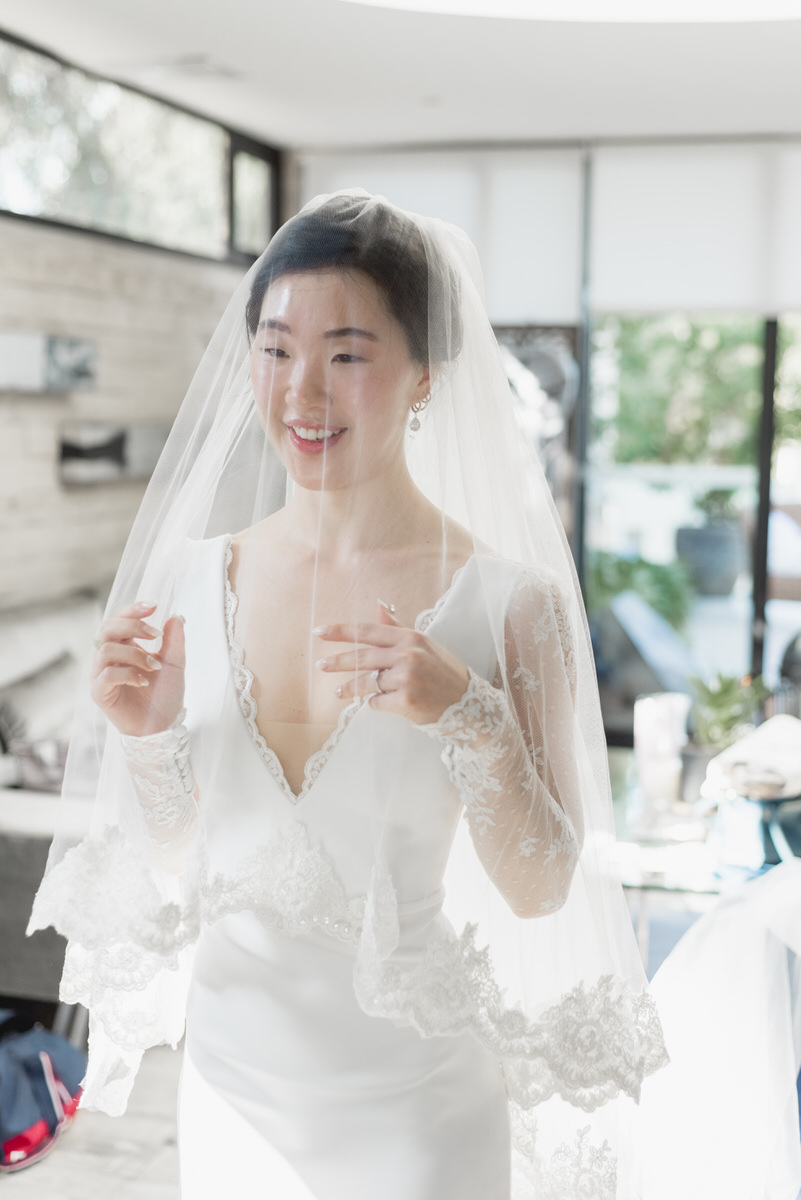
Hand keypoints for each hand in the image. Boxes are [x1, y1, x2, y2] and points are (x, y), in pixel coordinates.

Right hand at [91, 602, 185, 736]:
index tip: (154, 606)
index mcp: (125, 646)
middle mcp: (109, 658)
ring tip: (154, 666)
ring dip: (135, 653)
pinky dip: (128, 673)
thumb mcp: (175, 663)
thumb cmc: (164, 695)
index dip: (133, 609)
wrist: (162, 726)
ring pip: (106, 649)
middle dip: (132, 625)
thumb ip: (175, 640)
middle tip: (155, 634)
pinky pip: (106, 674)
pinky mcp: (100, 693)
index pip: (120, 619)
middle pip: (107, 627)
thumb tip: (176, 616)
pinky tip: (144, 681)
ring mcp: (101, 675)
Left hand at [315, 602, 469, 724]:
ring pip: (366, 682)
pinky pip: (376, 702)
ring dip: (349, 689)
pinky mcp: (405, 702)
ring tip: (340, 692)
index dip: (341, 631)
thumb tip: (378, 605)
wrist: (468, 703)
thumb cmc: (443, 672)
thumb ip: (397, 628)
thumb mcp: (424, 644)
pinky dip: (375, 703)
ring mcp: (406, 679)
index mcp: (410, 638)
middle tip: (321, 665)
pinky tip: (377, 703)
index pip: (368, 631)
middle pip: (362, 657)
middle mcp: (407, 655)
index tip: (319, 632)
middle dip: (337, 662)